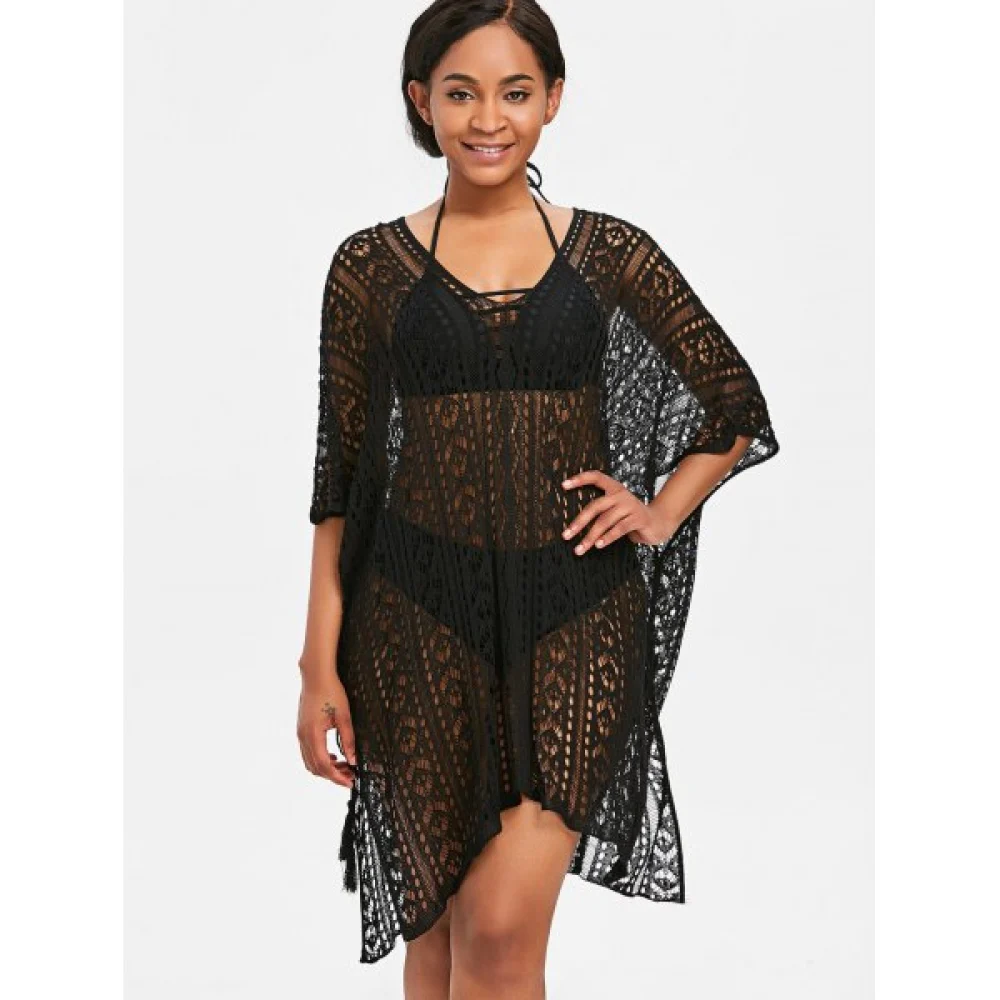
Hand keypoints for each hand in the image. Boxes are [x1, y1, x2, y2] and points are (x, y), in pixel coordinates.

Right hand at [296, 674, 356, 788]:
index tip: (351, 782)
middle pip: (315, 767)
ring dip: (326, 768)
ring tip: (345, 767)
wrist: (316, 676)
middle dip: (333, 775)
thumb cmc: (331, 692)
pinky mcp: (302, 730)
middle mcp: (303, 737)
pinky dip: (320, 759)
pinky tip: (335, 756)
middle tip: (351, 775)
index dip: (337, 777)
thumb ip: (348, 739)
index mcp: (313, 735)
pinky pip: (308, 752)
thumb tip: (354, 760)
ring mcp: (300, 734)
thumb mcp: (344, 716)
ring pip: (310, 762)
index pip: (324, 765)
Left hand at [561, 470, 678, 552]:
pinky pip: (619, 529)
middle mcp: (621, 494)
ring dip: (590, 536)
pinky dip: (608, 538)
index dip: (580, 479)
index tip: (563, 485)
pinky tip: (598, 545)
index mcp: (614, 488)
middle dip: (579, 522)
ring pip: (605, 521)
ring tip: (580, 548)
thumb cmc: (630, 517)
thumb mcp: (616, 509)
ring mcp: (630, 506)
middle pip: (595, 506)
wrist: (659, 522)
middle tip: (566, 535)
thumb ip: (601, 511)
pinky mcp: (638, 518)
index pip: (596, 477)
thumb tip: (573, 525)